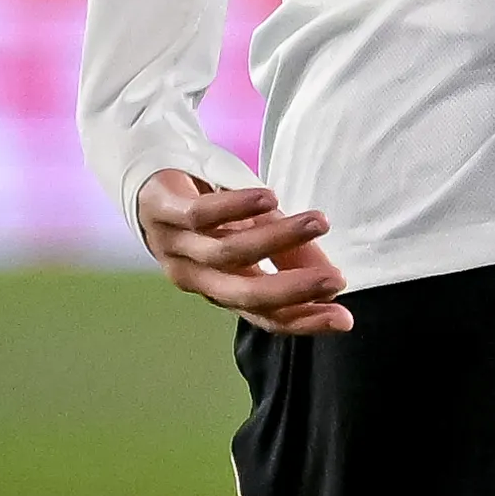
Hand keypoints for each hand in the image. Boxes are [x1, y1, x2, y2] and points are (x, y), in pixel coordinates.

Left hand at [135, 171, 353, 334]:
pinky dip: (235, 209)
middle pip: (245, 294)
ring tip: (319, 222)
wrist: (149, 175)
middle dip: (293, 290)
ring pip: (229, 252)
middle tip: (335, 282)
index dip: (302, 320)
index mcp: (220, 287)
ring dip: (277, 239)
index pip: (263, 315)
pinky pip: (200, 215)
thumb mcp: (251, 232)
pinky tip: (269, 199)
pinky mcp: (165, 211)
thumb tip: (331, 276)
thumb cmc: (208, 210)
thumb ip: (287, 255)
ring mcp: (178, 245)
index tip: (344, 320)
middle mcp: (198, 276)